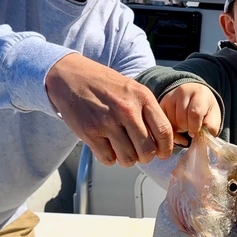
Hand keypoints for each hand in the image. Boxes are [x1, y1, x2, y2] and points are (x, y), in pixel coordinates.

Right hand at [45, 53, 173, 166]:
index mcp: (142, 97)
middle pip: (147, 150)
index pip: (164, 131)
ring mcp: (107, 122)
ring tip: (123, 149)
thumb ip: (148, 111)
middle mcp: (126, 110)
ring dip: (127, 159)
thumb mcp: (133, 89)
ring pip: (128, 158)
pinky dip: (109, 158)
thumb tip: (164, 139)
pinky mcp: (89, 132)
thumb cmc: (104, 85)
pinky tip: (108, 147)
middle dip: (146, 157)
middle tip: (141, 153)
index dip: (166, 148)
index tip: (163, 154)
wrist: (71, 76)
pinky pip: (107, 159)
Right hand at [159, 83, 220, 145]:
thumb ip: (212, 126)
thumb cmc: (205, 108)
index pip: (194, 113)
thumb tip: (203, 135)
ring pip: (170, 121)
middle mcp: (183, 91)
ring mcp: (170, 96)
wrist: (195, 96)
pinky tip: (176, 125)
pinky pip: (163, 121)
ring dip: (177, 129)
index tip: (196, 131)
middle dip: (186, 128)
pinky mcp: (161, 103)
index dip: (195, 127)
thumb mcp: (214, 116)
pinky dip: (169, 128)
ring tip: (184, 125)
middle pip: (181, 119)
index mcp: (199, 92)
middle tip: (190, 128)